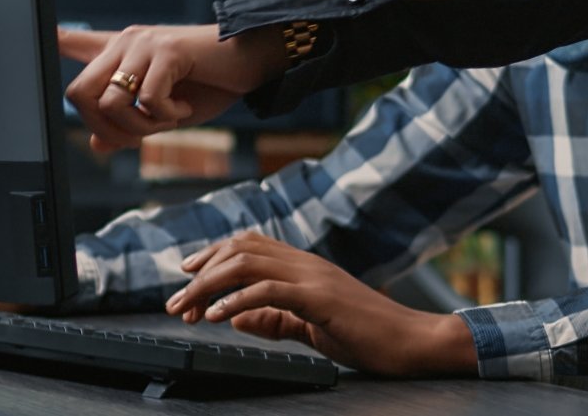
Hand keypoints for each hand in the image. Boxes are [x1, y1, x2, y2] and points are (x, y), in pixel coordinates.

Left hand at [61, 26, 283, 152]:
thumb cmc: (208, 84)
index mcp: (120, 52)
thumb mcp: (163, 112)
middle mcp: (125, 42)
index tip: (41, 35)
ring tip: (167, 120)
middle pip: (78, 93)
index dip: (54, 42)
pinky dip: (166, 116)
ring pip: (110, 102)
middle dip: (105, 128)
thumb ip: (129, 123)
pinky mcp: (166, 50)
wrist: (250, 63)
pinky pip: (147, 100)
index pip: (74, 43)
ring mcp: (143, 44)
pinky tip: (184, 106)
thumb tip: (96, 144)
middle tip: (138, 134)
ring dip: (139, 127)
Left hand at [162, 232, 474, 377]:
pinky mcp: (320, 297)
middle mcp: (305, 263)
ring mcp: (313, 276)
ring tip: (187, 308)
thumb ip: (274, 320)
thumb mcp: (309, 326)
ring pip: (247, 263)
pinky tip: (217, 316)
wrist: (410, 342)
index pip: (250, 245)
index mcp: (304, 266)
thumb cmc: (366, 336)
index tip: (186, 276)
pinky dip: (236, 301)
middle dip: (201, 273)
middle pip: (240, 250)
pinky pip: (269, 291)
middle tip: (176, 302)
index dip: (213, 255)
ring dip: (209, 285)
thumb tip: (235, 317)